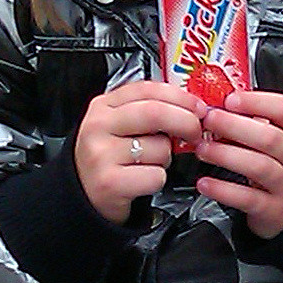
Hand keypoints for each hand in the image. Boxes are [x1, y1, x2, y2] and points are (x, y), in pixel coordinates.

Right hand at [74, 81, 203, 223]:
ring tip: (152, 162)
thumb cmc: (109, 158)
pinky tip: (144, 179)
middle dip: (186, 122)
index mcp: (104, 106)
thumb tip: (191, 107)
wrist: (83, 193)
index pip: (147, 90)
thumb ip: (147, 111)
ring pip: (159, 148)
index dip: (180, 97)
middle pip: (155, 113)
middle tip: (195, 133)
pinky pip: (156, 175)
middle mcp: (99, 126)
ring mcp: (102, 154)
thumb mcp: (119, 125)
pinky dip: (158, 179)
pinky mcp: (109, 182)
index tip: (198, 107)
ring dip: (167, 157)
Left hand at [196, 90, 282, 237]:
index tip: (230, 100)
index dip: (257, 102)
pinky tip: (205, 183)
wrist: (282, 210)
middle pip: (270, 137)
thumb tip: (212, 105)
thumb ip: (247, 122)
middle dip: (234, 126)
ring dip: (226, 155)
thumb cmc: (270, 167)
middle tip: (208, 121)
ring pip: (260, 167)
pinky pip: (248, 198)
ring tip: (202, 149)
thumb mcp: (268, 141)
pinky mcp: (274, 209)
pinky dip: (223, 190)